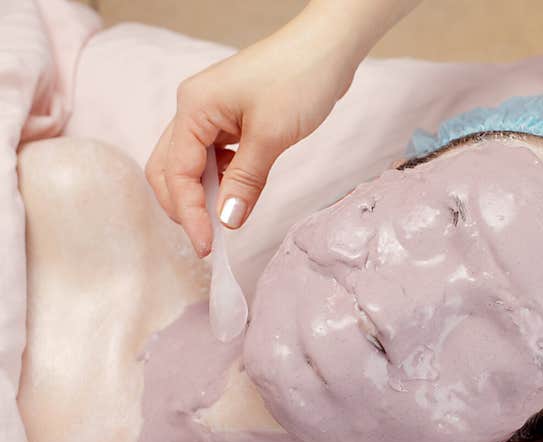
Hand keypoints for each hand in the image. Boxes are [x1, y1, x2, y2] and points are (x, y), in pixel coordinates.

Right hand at [145, 18, 356, 255]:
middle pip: (169, 169)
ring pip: (191, 165)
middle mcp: (193, 110)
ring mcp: (211, 114)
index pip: (176, 172)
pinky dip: (221, 181)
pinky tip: (239, 195)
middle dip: (184, 206)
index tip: (207, 246)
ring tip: (225, 222)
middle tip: (209, 239)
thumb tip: (227, 220)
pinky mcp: (231, 119)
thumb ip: (245, 180)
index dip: (189, 213)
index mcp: (193, 109)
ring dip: (203, 196)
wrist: (327, 48)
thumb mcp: (271, 136)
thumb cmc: (299, 78)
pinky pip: (214, 157)